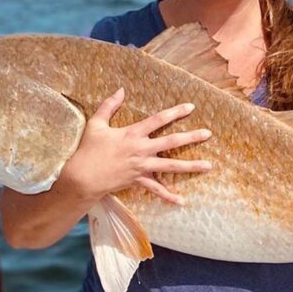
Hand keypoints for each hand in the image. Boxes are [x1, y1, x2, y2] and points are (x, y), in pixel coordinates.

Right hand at [59, 88, 212, 205]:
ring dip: (191, 166)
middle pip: (172, 142)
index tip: (191, 107)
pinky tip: (182, 201)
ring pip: (171, 166)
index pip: (158, 120)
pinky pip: (157, 190)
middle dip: (191, 137)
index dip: (175, 112)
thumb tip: (120, 90)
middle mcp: (141, 149)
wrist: (84, 177)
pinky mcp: (138, 181)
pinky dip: (168, 196)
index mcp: (133, 133)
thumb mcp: (96, 124)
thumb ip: (109, 105)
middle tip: (208, 134)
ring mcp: (142, 167)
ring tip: (208, 166)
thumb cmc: (88, 150)